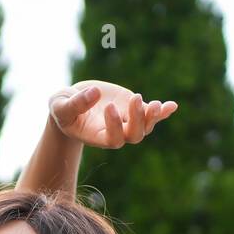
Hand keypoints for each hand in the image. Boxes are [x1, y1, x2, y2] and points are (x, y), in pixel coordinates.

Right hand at [49, 80, 177, 148]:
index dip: (115, 125)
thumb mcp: (61, 106)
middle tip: (135, 98)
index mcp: (98, 136)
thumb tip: (95, 93)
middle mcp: (115, 132)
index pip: (113, 139)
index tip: (109, 106)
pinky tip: (172, 106)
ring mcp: (126, 121)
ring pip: (145, 127)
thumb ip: (75, 103)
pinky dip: (163, 111)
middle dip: (138, 120)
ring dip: (152, 116)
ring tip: (154, 104)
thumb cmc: (63, 108)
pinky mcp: (133, 108)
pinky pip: (152, 114)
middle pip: (134, 136)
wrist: (72, 103)